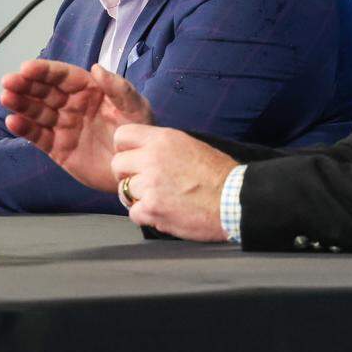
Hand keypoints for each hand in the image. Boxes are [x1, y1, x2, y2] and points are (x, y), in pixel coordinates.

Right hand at [0, 59, 153, 193]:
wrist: (138, 169)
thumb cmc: (140, 133)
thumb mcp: (136, 108)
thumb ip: (118, 88)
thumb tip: (97, 67)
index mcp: (91, 90)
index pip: (64, 76)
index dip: (45, 71)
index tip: (27, 67)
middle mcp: (73, 105)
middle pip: (45, 91)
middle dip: (26, 85)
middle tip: (8, 81)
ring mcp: (64, 126)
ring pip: (37, 112)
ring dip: (21, 104)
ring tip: (7, 98)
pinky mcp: (58, 148)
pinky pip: (38, 136)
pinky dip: (25, 129)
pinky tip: (13, 121)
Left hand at [111, 124, 236, 241]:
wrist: (234, 199)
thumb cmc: (218, 174)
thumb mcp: (190, 145)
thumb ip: (163, 147)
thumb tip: (144, 152)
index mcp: (162, 139)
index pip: (122, 135)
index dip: (125, 149)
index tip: (133, 159)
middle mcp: (152, 158)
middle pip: (117, 165)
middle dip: (127, 175)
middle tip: (144, 183)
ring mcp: (150, 185)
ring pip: (123, 191)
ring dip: (137, 197)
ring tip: (158, 199)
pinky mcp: (152, 209)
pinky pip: (133, 213)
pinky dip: (146, 216)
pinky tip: (163, 212)